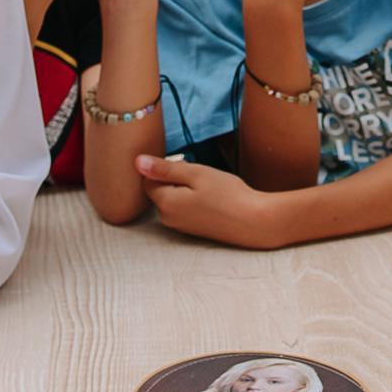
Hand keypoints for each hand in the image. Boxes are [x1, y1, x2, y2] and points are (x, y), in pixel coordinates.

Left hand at [136, 154, 285, 249]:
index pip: (147, 180)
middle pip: (160, 190)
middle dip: (174, 178)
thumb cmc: (228, 195)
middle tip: (199, 174)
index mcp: (165, 204)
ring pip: (172, 199)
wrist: (254, 222)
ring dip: (184, 189)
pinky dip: (193, 200)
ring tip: (208, 187)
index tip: (185, 163)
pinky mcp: (192, 230)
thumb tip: (137, 162)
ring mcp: (180, 227)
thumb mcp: (196, 174)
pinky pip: (183, 209)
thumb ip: (164, 169)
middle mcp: (168, 219)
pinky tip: (212, 198)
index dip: (164, 166)